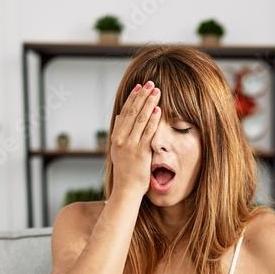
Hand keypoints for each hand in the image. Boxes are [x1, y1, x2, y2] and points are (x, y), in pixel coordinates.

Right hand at [109, 80, 161, 194]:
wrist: (126, 190)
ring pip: (141, 119)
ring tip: (157, 91)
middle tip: (150, 83)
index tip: (139, 87)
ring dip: (149, 103)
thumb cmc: (125, 172)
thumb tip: (120, 118)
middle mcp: (121, 139)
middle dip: (142, 96)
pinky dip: (153, 120)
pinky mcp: (140, 152)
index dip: (132, 98)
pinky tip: (158, 109)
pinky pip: (148, 132)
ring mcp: (130, 145)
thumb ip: (120, 134)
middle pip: (133, 112)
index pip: (125, 112)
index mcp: (116, 137)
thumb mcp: (118, 151)